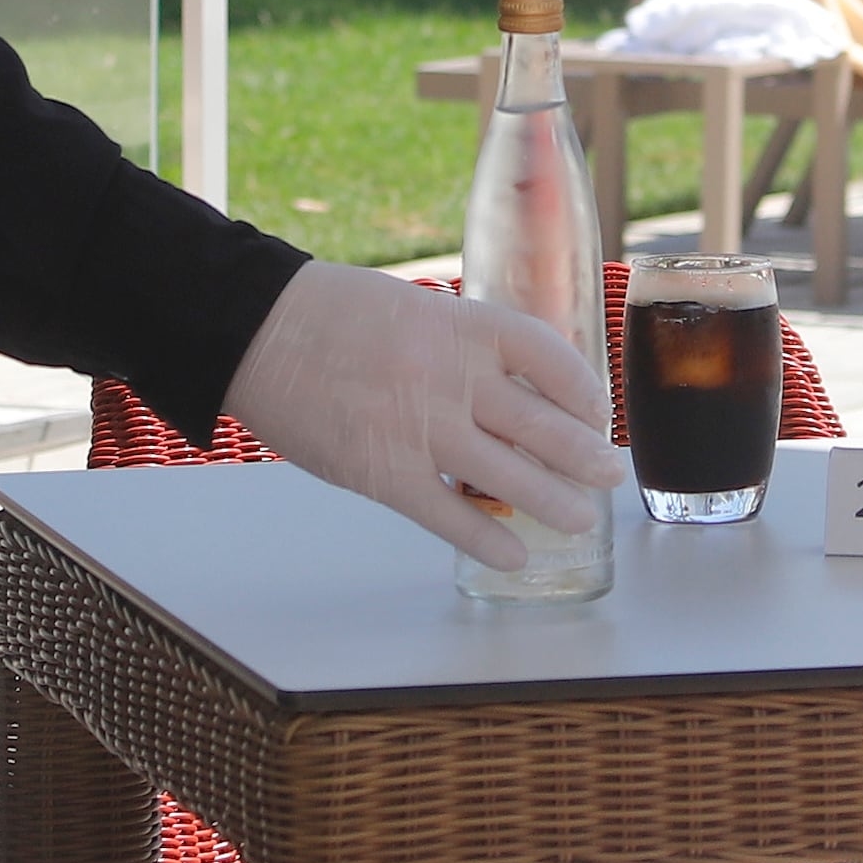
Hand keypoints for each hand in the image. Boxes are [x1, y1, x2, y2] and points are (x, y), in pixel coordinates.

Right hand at [219, 259, 619, 573]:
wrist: (254, 330)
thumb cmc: (326, 314)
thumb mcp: (411, 308)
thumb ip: (457, 343)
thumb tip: (502, 386)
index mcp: (459, 326)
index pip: (547, 356)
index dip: (582, 388)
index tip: (595, 410)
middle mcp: (450, 377)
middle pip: (541, 424)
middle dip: (584, 455)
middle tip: (608, 474)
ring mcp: (420, 428)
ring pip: (510, 477)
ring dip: (555, 502)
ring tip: (580, 519)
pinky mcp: (385, 473)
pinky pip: (452, 515)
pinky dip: (490, 540)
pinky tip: (513, 555)